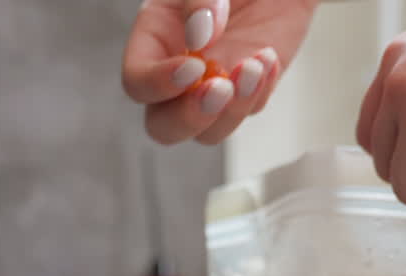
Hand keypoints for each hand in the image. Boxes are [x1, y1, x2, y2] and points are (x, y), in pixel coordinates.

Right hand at [122, 0, 317, 144]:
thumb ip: (197, 2)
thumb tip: (200, 37)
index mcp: (154, 41)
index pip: (138, 83)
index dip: (158, 84)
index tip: (192, 67)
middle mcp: (178, 74)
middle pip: (164, 126)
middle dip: (189, 118)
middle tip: (219, 91)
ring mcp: (213, 88)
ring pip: (208, 132)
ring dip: (233, 109)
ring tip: (255, 66)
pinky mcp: (248, 92)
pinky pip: (249, 109)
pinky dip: (260, 90)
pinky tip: (268, 57)